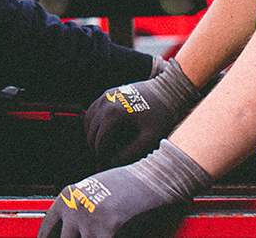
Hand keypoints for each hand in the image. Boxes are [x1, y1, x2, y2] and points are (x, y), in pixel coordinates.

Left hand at [39, 140, 209, 237]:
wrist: (157, 176)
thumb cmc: (131, 184)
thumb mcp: (95, 191)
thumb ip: (80, 209)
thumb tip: (70, 231)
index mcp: (68, 197)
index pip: (47, 231)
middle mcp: (74, 208)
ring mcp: (89, 220)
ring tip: (100, 237)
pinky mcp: (108, 230)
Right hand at [84, 58, 198, 170]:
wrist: (167, 90)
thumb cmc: (161, 114)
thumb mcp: (150, 137)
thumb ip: (131, 152)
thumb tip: (112, 163)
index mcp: (114, 114)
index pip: (99, 141)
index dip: (101, 157)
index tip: (105, 166)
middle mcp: (106, 102)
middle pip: (91, 132)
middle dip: (95, 148)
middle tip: (102, 160)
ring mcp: (105, 96)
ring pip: (88, 121)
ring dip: (92, 136)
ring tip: (101, 149)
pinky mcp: (108, 93)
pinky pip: (92, 111)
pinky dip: (93, 124)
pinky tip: (101, 134)